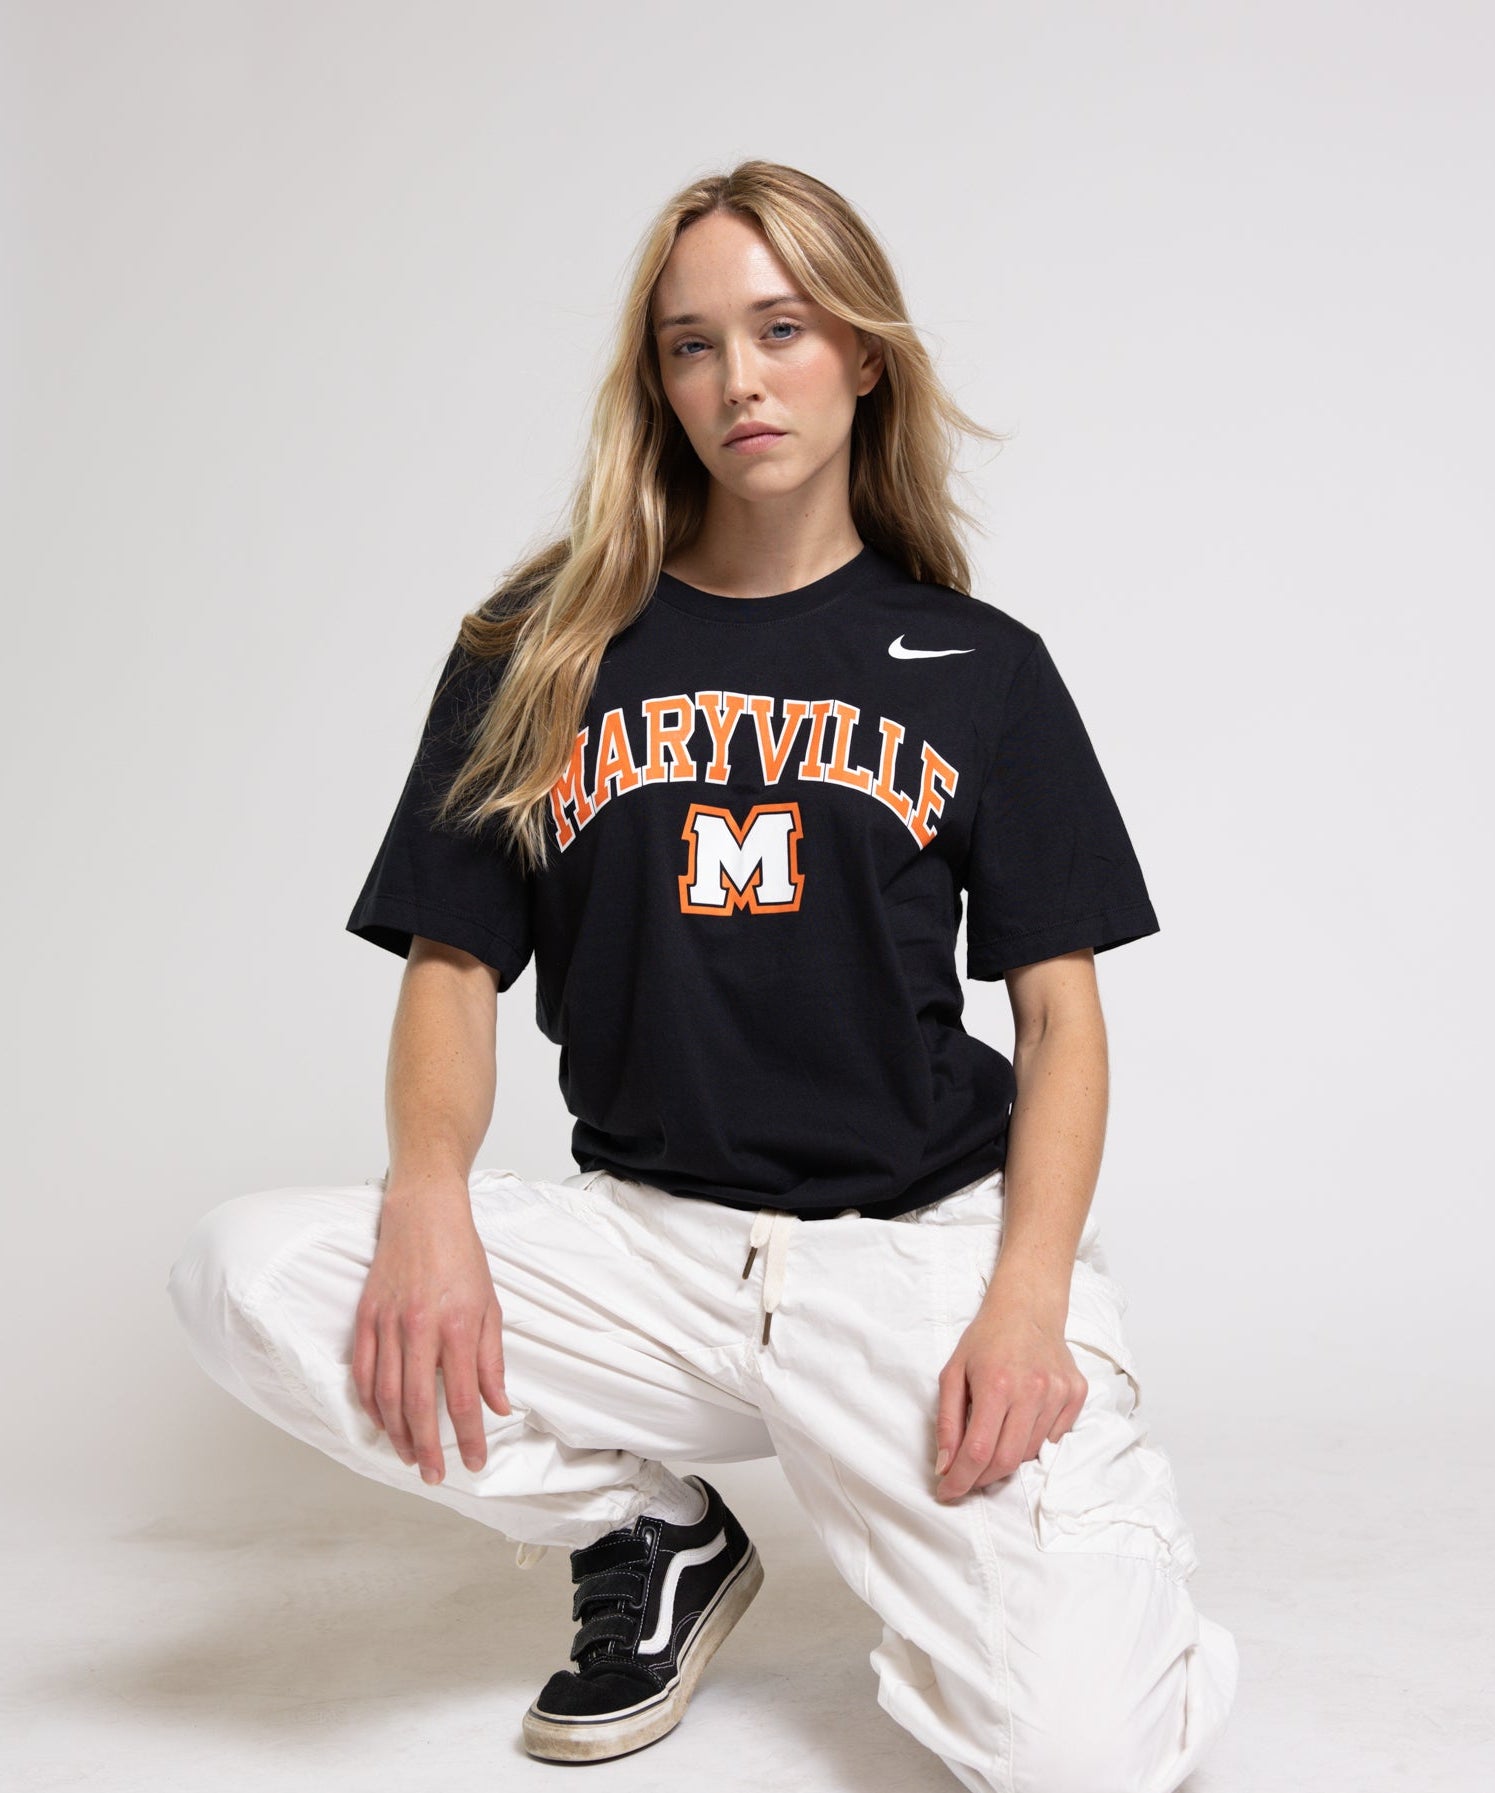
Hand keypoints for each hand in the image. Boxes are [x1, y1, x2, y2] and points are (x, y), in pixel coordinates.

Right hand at [351, 1194, 510, 1485]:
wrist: (424, 1213)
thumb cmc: (462, 1257)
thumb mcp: (490, 1306)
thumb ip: (491, 1361)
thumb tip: (498, 1407)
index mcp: (457, 1325)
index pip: (463, 1396)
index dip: (469, 1436)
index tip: (474, 1462)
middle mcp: (420, 1328)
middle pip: (420, 1404)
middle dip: (428, 1448)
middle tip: (435, 1476)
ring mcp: (388, 1323)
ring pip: (387, 1394)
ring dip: (397, 1433)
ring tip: (409, 1456)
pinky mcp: (366, 1316)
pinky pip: (364, 1371)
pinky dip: (370, 1403)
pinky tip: (381, 1422)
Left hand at [933, 1301, 1087, 1500]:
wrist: (1028, 1308)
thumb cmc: (986, 1339)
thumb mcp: (953, 1373)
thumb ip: (947, 1422)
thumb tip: (945, 1466)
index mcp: (996, 1384)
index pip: (979, 1451)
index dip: (961, 1480)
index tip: (948, 1493)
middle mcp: (1031, 1391)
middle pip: (1007, 1460)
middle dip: (982, 1479)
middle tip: (967, 1477)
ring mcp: (1058, 1393)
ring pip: (1030, 1453)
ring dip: (1007, 1459)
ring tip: (993, 1440)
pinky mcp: (1076, 1394)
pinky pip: (1054, 1439)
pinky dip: (1033, 1442)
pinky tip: (1020, 1422)